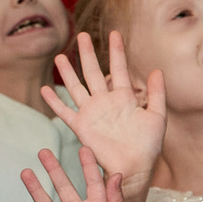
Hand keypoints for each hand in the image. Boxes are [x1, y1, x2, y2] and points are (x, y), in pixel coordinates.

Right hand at [41, 31, 166, 192]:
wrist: (134, 168)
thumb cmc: (148, 146)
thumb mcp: (157, 116)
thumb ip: (157, 93)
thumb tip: (157, 69)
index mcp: (124, 97)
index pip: (119, 68)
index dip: (116, 51)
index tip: (114, 33)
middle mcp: (105, 101)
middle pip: (93, 72)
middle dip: (87, 54)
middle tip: (82, 35)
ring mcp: (92, 113)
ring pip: (76, 87)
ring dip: (68, 72)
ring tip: (59, 56)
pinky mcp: (81, 127)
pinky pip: (65, 112)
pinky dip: (54, 102)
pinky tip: (45, 90)